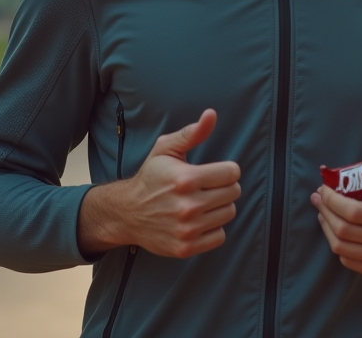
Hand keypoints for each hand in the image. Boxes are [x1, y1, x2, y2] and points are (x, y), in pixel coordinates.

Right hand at [78, 109, 240, 257]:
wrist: (127, 212)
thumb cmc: (151, 177)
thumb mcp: (166, 149)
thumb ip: (192, 133)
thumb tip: (211, 115)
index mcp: (185, 179)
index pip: (232, 173)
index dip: (227, 170)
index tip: (215, 171)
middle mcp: (187, 206)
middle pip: (233, 193)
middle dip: (224, 187)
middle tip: (209, 186)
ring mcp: (187, 229)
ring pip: (229, 213)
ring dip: (220, 206)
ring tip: (203, 201)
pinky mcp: (186, 247)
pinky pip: (220, 236)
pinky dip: (213, 228)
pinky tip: (199, 220)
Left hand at [310, 123, 361, 279]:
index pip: (355, 212)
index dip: (332, 200)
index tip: (323, 188)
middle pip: (345, 230)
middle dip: (324, 211)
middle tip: (317, 198)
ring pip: (342, 246)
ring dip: (325, 227)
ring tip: (321, 211)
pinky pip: (347, 259)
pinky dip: (336, 243)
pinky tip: (333, 229)